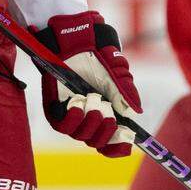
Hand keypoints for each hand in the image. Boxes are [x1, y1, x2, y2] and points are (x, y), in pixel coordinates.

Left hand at [36, 11, 140, 156]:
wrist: (76, 42)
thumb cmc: (97, 57)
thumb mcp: (117, 74)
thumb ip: (126, 93)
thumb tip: (135, 112)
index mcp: (105, 112)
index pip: (110, 140)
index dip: (117, 147)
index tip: (127, 147)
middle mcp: (88, 117)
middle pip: (96, 141)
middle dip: (105, 135)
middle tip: (110, 119)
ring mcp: (71, 114)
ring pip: (80, 135)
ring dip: (91, 126)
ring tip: (95, 109)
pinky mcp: (55, 108)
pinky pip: (62, 126)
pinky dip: (72, 121)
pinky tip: (78, 109)